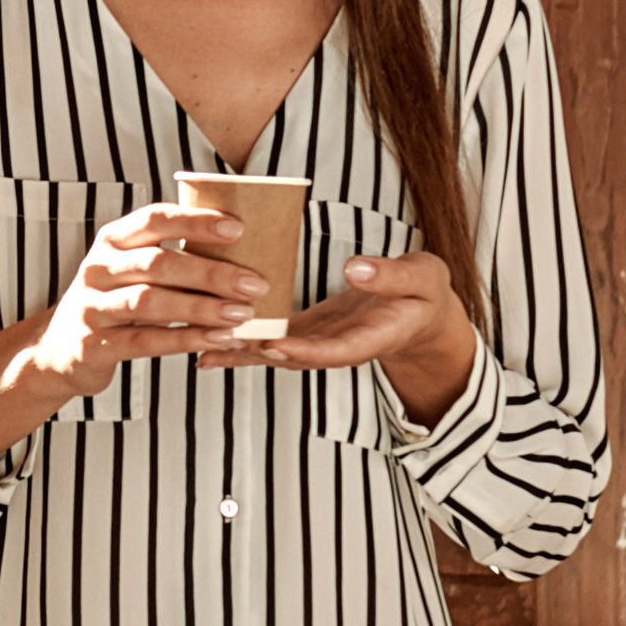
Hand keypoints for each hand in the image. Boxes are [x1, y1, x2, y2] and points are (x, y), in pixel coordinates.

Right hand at [0, 202, 272, 401]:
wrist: (63, 350)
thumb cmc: (116, 301)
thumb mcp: (133, 269)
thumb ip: (173, 256)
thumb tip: (240, 251)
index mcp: (113, 240)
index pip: (154, 220)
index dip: (195, 222)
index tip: (238, 229)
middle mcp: (98, 268)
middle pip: (158, 263)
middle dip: (211, 273)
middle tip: (254, 284)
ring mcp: (92, 307)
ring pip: (150, 302)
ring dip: (201, 307)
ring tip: (241, 313)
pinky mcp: (93, 345)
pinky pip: (144, 341)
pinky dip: (184, 339)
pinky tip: (217, 338)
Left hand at [228, 250, 478, 421]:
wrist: (423, 311)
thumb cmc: (425, 292)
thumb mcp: (422, 278)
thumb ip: (392, 277)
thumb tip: (356, 268)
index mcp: (371, 338)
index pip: (334, 351)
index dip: (303, 351)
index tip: (274, 346)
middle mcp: (340, 347)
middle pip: (295, 357)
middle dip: (257, 353)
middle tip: (220, 345)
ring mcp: (321, 342)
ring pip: (277, 351)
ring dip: (241, 351)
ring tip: (200, 347)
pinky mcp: (308, 331)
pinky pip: (273, 337)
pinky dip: (244, 340)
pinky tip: (207, 339)